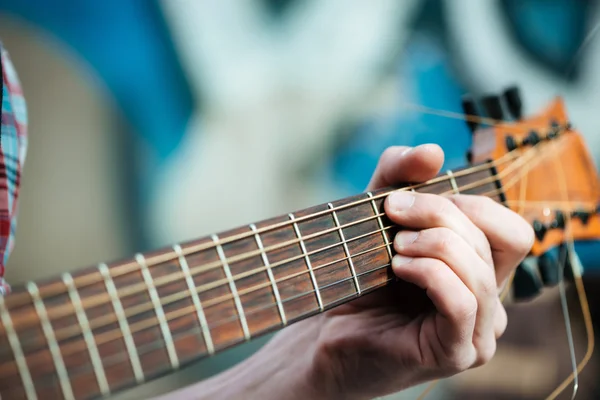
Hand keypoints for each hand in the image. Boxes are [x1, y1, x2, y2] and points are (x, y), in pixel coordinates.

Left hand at [158, 144, 533, 399]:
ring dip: (433, 243)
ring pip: (479, 270)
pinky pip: (461, 302)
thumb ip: (399, 176)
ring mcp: (477, 332)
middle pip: (494, 241)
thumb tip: (434, 151)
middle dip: (440, 213)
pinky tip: (398, 267)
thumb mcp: (377, 213)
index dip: (472, 204)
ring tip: (393, 246)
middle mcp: (488, 302)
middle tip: (392, 211)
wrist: (323, 329)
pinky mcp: (453, 353)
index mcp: (480, 271)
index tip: (416, 198)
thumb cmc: (357, 274)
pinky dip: (429, 273)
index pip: (512, 230)